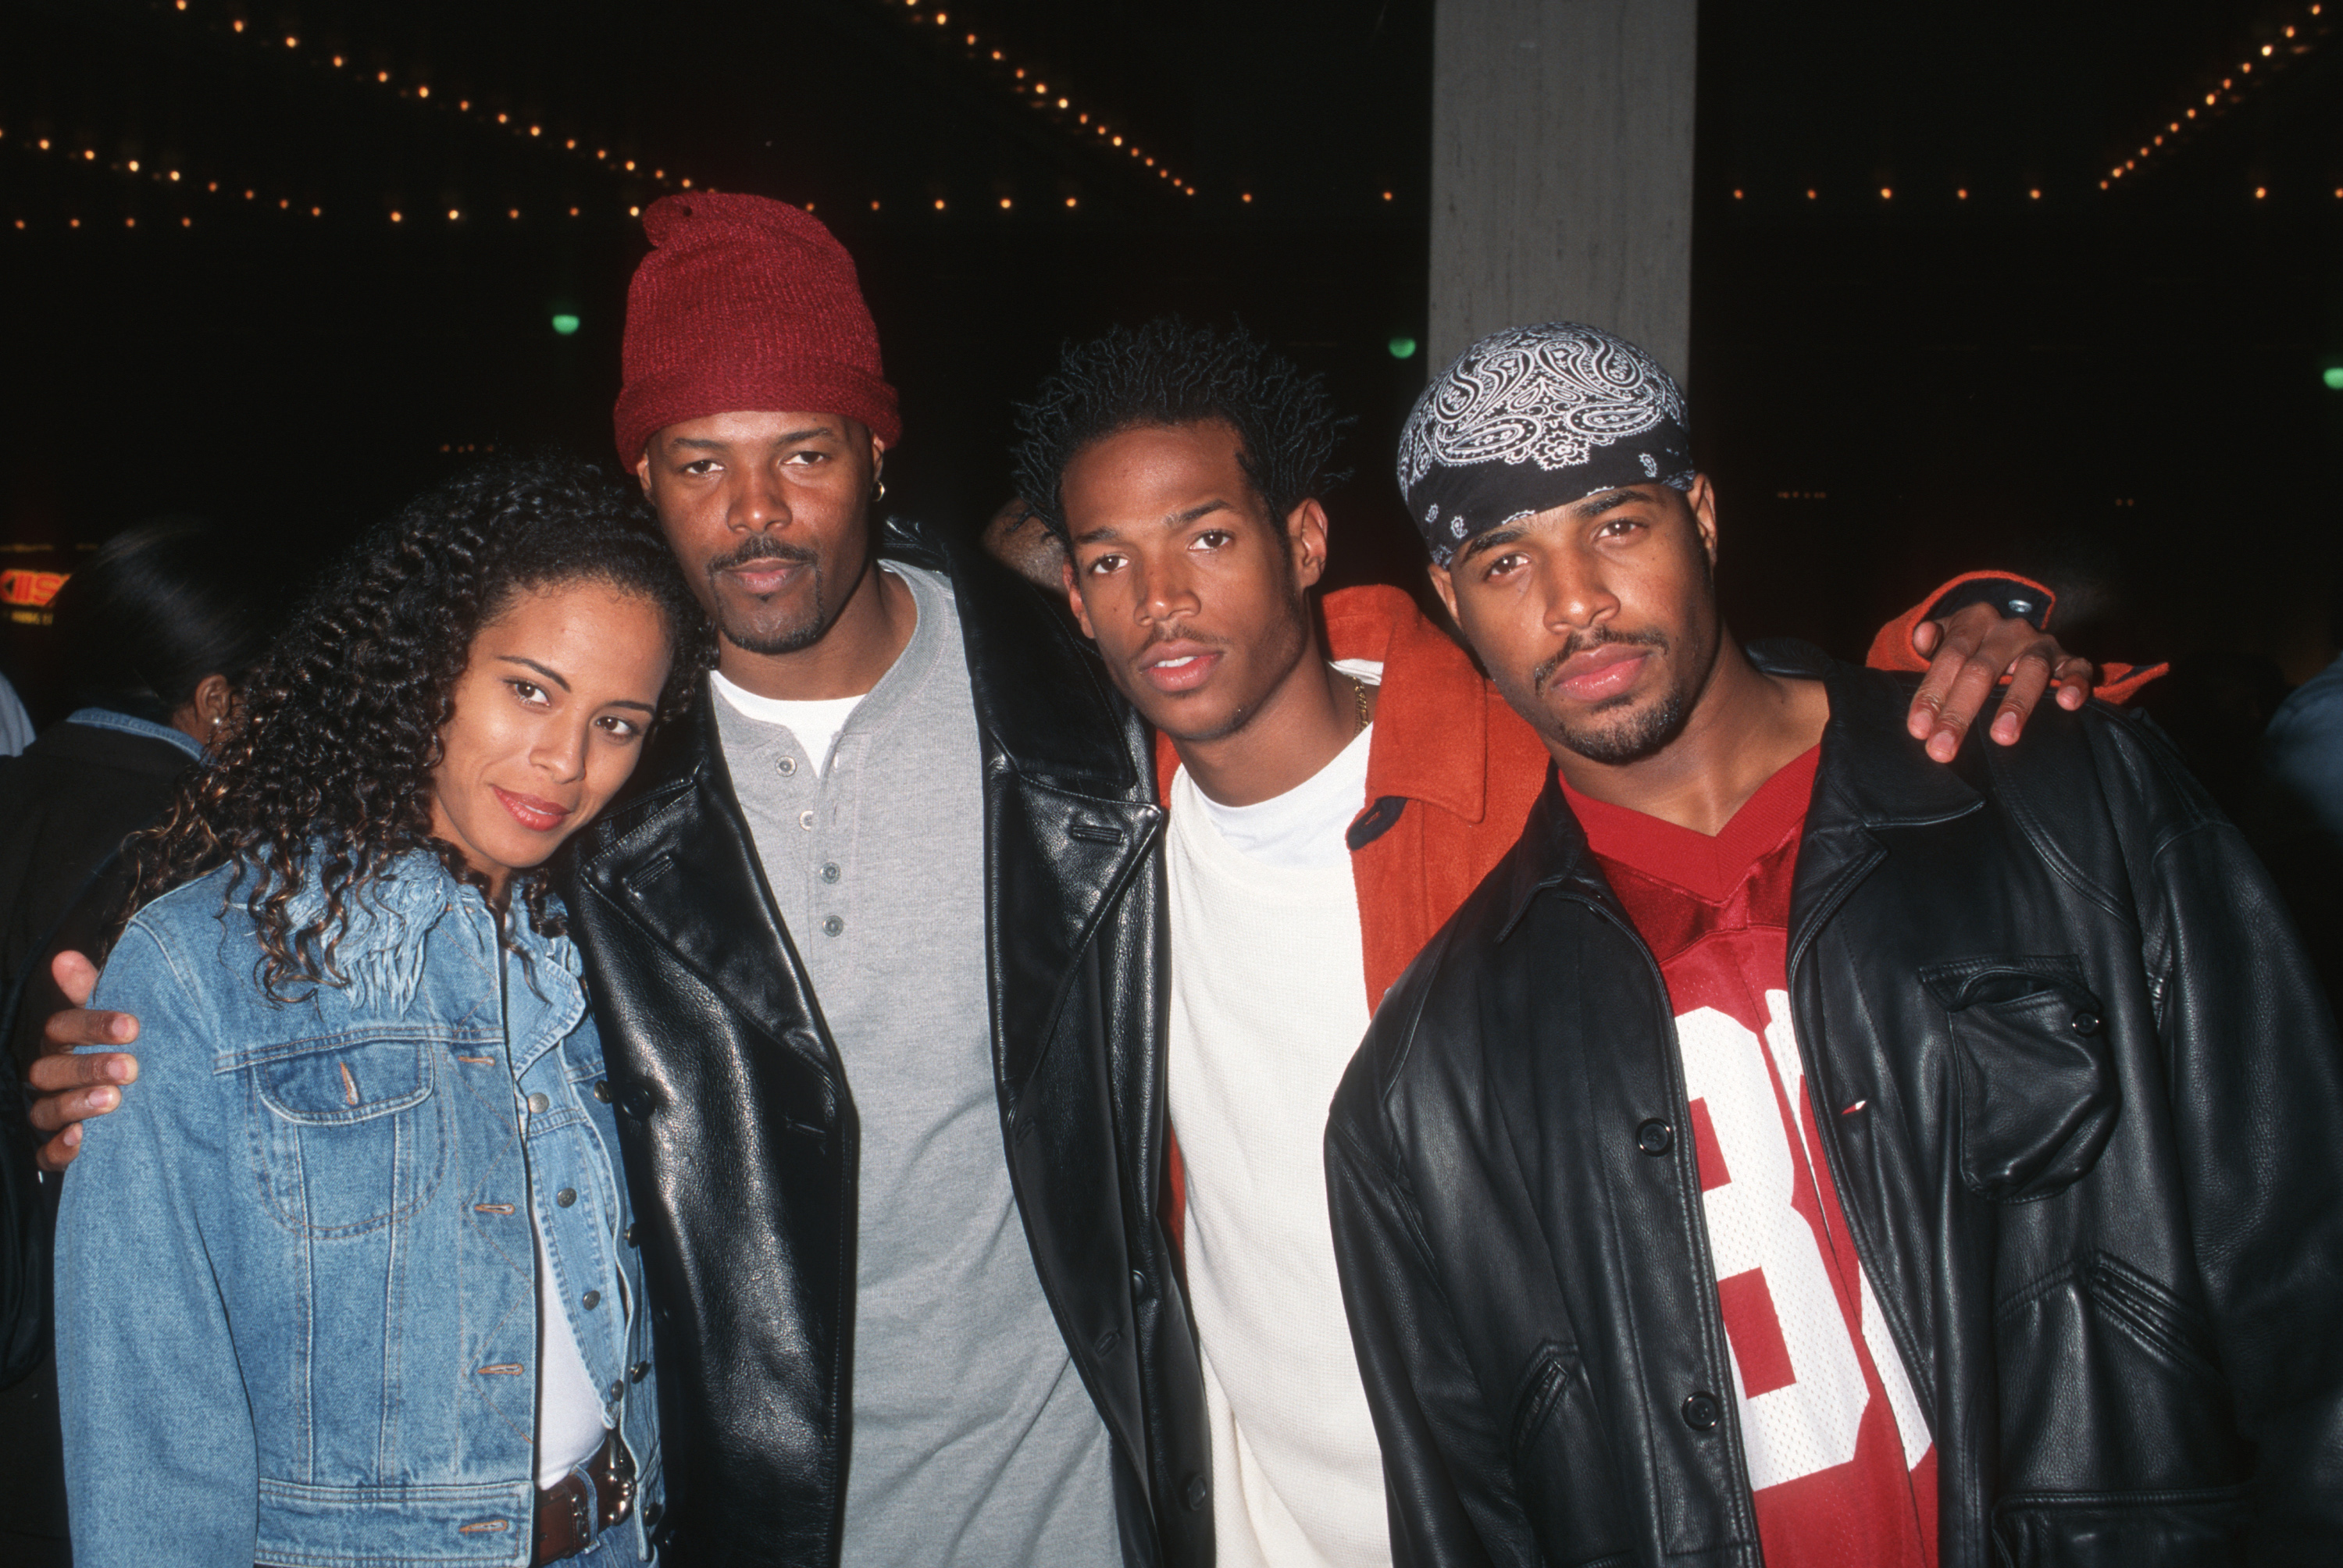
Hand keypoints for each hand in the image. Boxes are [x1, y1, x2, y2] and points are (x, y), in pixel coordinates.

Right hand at [26, 950, 138, 1173]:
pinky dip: (61, 1148)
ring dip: (77, 1104)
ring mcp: (51, 1114)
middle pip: (51, 1070)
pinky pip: (46, 1154)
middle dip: (89, 1067)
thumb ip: (93, 990)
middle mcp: (51, 1077)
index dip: (93, 1025)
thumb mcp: (115, 1022)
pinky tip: (82, 1140)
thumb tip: (64, 957)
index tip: (133, 1026)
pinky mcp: (57, 1150)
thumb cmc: (125, 1050)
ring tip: (114, 1100)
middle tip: (129, 1067)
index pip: (61, 1028)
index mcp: (63, 1042)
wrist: (146, 1103)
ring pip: (46, 1110)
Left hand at [1906, 602, 2093, 762]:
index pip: (1950, 656)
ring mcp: (2042, 644)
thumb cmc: (1972, 649)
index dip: (1932, 693)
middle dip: (1960, 711)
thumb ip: (1933, 641)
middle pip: (1981, 669)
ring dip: (2016, 704)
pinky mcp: (2070, 660)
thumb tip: (1921, 636)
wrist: (2015, 638)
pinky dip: (2074, 684)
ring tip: (2001, 737)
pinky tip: (2067, 704)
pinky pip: (2077, 670)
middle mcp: (2009, 629)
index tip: (1918, 730)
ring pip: (2031, 669)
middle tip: (1943, 748)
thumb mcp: (1949, 640)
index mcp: (1974, 621)